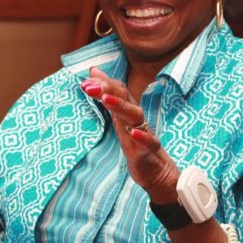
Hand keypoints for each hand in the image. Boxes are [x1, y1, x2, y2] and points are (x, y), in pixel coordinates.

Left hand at [81, 67, 178, 201]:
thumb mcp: (119, 118)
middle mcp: (135, 119)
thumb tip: (93, 70)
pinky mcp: (149, 152)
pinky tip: (132, 132)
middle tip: (89, 85)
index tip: (87, 79)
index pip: (118, 90)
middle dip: (108, 89)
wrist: (156, 171)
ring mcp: (144, 133)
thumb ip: (108, 95)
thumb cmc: (135, 142)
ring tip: (105, 99)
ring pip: (135, 115)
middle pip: (125, 98)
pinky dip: (142, 136)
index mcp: (127, 111)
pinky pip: (149, 142)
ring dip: (120, 106)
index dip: (104, 83)